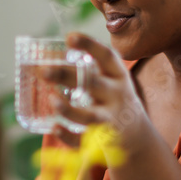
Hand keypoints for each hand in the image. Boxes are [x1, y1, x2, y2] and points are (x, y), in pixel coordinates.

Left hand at [42, 32, 149, 146]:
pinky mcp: (102, 142)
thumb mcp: (111, 81)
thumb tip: (44, 57)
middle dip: (67, 76)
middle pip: (92, 84)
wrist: (137, 136)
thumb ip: (87, 70)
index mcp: (118, 76)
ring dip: (69, 110)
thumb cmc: (114, 101)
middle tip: (42, 70)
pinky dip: (68, 136)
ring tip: (52, 101)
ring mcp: (110, 120)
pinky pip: (84, 140)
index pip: (106, 57)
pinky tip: (55, 128)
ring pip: (89, 116)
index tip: (69, 36)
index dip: (89, 45)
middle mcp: (117, 96)